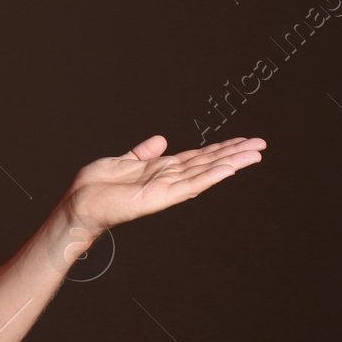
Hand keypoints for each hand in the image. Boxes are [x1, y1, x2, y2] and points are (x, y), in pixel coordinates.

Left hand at [60, 135, 264, 238]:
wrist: (79, 203)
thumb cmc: (96, 186)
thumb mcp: (123, 161)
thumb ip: (144, 152)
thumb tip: (161, 139)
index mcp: (162, 169)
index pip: (198, 157)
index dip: (221, 148)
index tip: (242, 141)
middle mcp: (169, 178)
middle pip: (208, 163)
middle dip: (235, 153)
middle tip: (261, 145)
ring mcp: (167, 188)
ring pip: (206, 172)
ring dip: (231, 162)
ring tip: (255, 154)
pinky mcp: (160, 197)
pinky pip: (190, 185)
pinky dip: (209, 177)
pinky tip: (228, 169)